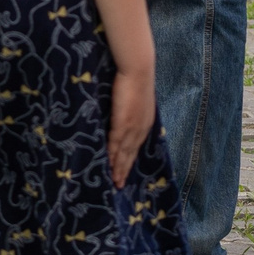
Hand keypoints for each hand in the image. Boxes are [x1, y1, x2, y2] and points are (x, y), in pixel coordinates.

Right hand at [106, 66, 153, 188]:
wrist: (138, 70)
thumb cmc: (136, 79)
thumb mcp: (137, 99)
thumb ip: (132, 109)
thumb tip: (125, 114)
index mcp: (145, 123)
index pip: (136, 146)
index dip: (130, 160)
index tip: (125, 172)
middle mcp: (140, 129)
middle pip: (130, 154)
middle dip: (124, 170)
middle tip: (118, 184)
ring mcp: (132, 128)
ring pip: (123, 153)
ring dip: (118, 168)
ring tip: (113, 181)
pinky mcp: (122, 124)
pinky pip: (115, 144)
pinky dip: (111, 156)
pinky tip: (108, 165)